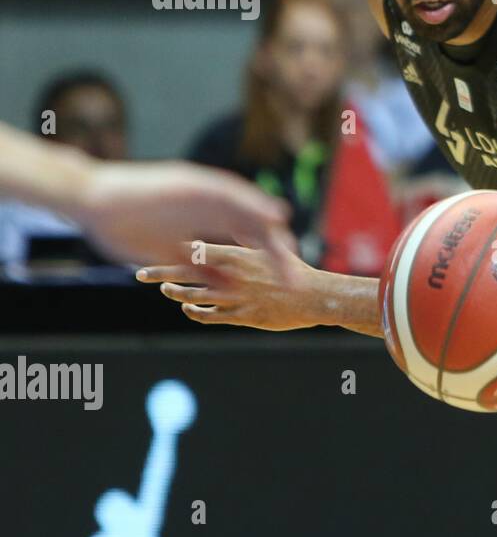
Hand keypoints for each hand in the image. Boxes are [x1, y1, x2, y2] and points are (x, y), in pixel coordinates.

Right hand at [76, 160, 293, 265]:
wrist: (92, 198)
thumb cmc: (123, 226)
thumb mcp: (168, 251)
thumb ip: (198, 265)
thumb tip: (226, 286)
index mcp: (202, 217)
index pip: (240, 232)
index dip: (264, 248)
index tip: (287, 265)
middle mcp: (204, 202)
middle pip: (248, 220)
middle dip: (272, 238)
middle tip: (296, 256)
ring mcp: (197, 190)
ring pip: (240, 204)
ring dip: (265, 217)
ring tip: (288, 230)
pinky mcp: (188, 182)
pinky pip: (223, 193)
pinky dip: (247, 202)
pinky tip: (265, 211)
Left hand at [136, 242, 321, 330]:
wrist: (316, 296)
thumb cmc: (294, 270)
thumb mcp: (271, 247)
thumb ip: (249, 236)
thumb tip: (236, 220)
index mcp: (237, 255)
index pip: (196, 250)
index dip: (172, 250)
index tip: (152, 247)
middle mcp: (232, 276)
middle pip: (185, 274)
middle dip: (160, 273)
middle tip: (141, 273)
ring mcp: (235, 298)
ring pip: (193, 296)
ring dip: (175, 294)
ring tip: (166, 290)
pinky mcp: (241, 317)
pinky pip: (210, 316)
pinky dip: (195, 312)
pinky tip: (189, 309)